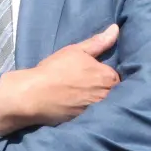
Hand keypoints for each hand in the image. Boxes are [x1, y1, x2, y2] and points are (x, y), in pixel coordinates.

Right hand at [0, 24, 120, 135]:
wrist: (34, 94)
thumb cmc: (55, 70)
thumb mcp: (77, 50)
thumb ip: (99, 42)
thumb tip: (116, 29)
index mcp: (108, 78)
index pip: (116, 77)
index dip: (106, 76)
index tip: (97, 76)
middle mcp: (106, 96)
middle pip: (113, 93)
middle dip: (105, 90)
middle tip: (90, 86)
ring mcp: (97, 111)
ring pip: (105, 105)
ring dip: (99, 101)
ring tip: (84, 97)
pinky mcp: (86, 122)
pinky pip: (94, 116)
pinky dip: (90, 112)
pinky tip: (79, 107)